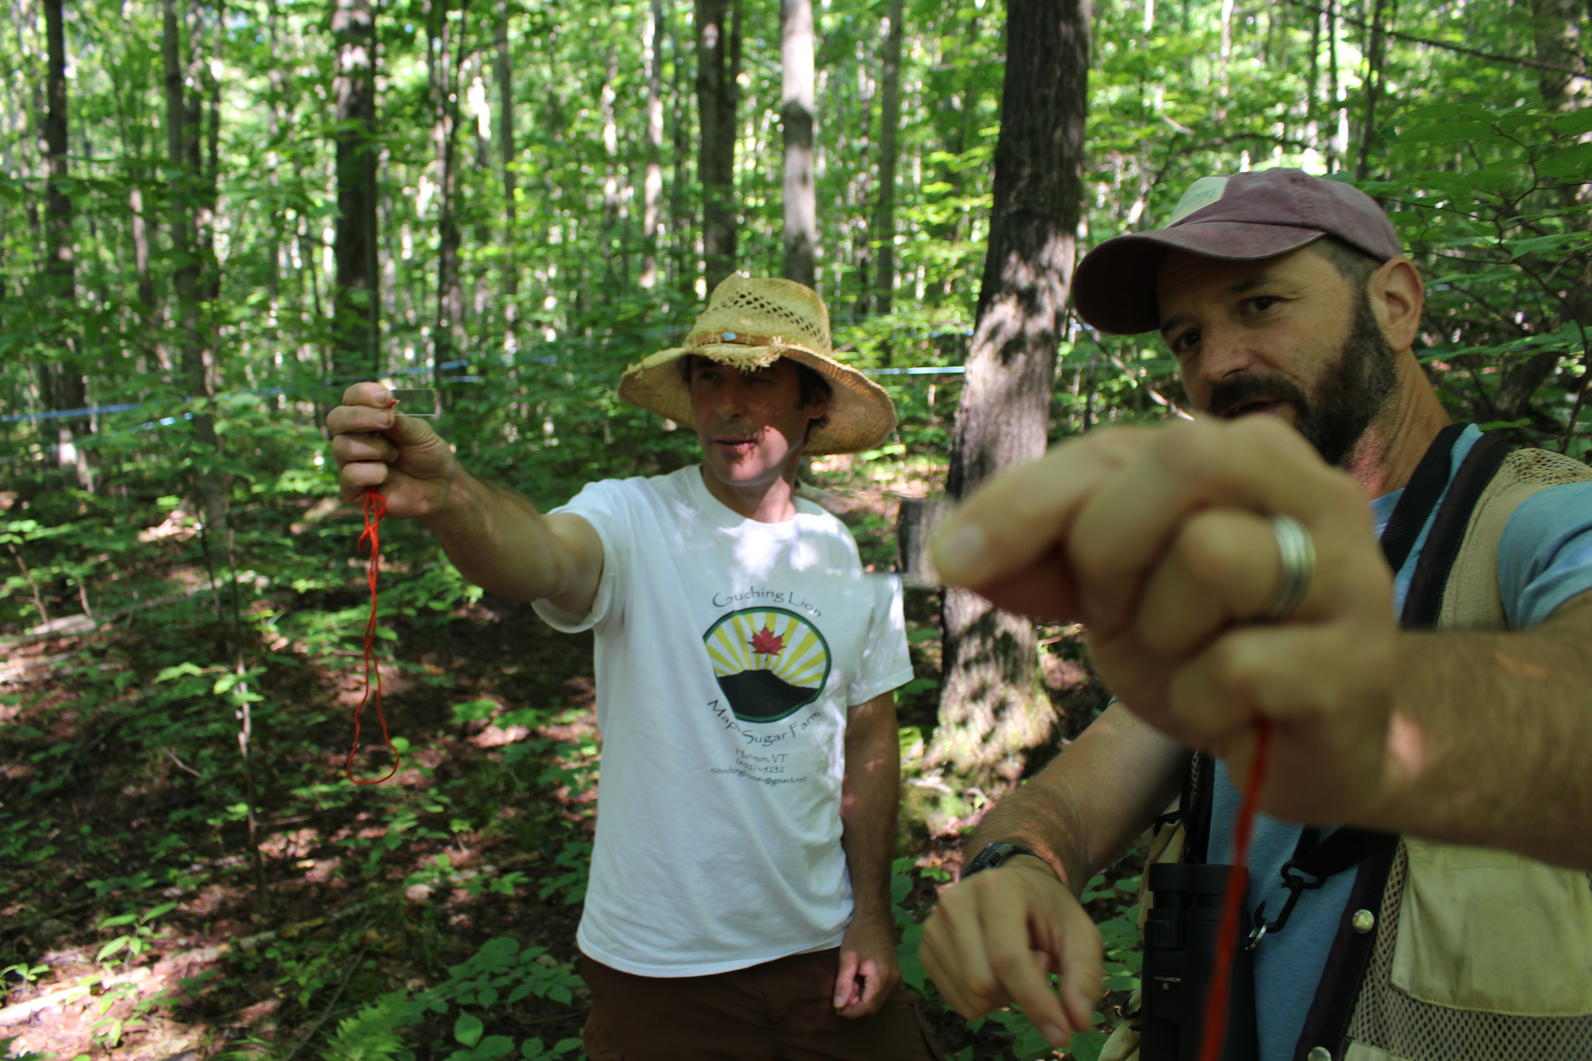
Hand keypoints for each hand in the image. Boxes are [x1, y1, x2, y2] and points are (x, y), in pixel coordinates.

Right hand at [326, 382, 458, 517]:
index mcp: (367, 418)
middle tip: (388, 421)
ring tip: (394, 455)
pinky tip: (386, 475)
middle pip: (335, 419)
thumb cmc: (427, 455)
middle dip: (361, 417)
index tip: (386, 398)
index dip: (362, 394)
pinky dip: (373, 472)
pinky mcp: (352, 490)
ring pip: (342, 446)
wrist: (440, 486)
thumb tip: (383, 411)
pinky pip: (350, 475)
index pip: (351, 398)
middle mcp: (353, 438)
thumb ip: (399, 421)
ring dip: (375, 448)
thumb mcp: (419, 432)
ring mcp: (350, 463)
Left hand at [833, 913, 900, 1017]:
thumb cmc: (859, 935)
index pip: (867, 1006)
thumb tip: (839, 1006)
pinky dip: (868, 992)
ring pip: (877, 1000)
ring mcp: (895, 977)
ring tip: (849, 984)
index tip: (837, 1008)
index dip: (851, 1012)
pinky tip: (858, 981)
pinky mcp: (894, 974)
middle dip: (856, 1006)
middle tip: (842, 994)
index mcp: (881, 977)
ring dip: (861, 999)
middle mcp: (892, 981)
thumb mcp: (847, 959)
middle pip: (873, 1006)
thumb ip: (843, 984)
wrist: (875, 917)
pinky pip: (881, 991)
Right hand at [920, 857, 1100, 1049]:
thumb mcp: (1080, 933)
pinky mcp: (925, 949)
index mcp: (996, 889)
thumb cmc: (1048, 910)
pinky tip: (995, 971)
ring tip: (1016, 963)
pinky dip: (984, 1001)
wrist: (1013, 887)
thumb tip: (1078, 1023)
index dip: (1035, 1001)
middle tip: (1038, 962)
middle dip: (1020, 993)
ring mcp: (933, 926)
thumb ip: (1084, 975)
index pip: (1007, 958)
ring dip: (1003, 998)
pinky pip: (957, 1002)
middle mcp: (954, 903)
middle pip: (983, 984)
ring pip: (970, 998)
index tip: (1062, 1035)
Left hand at [931, 416, 1398, 823]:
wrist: (1306, 743)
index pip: (1115, 448)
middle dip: (1110, 545)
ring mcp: (1349, 576)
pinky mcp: (1357, 666)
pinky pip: (1235, 668)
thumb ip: (1042, 551)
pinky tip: (1228, 710)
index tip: (951, 560)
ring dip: (1161, 632)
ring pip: (1212, 555)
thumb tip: (948, 550)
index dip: (1024, 502)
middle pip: (1183, 459)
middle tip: (1114, 611)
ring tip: (1188, 658)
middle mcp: (1315, 492)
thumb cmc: (1205, 642)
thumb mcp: (1112, 586)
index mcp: (1249, 453)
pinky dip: (1199, 702)